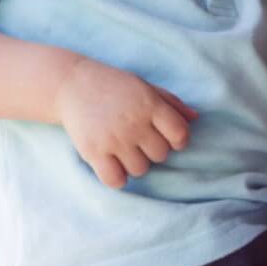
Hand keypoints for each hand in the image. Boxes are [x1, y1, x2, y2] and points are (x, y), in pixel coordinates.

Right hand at [53, 58, 196, 187]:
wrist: (71, 84)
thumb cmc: (113, 86)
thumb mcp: (144, 86)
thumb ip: (171, 102)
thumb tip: (195, 119)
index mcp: (149, 104)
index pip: (180, 135)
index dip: (177, 140)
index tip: (166, 136)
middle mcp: (134, 123)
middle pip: (161, 155)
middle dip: (152, 149)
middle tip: (137, 138)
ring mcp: (114, 139)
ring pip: (141, 170)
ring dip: (134, 163)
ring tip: (122, 149)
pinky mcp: (93, 152)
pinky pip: (116, 181)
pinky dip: (117, 178)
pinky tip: (112, 164)